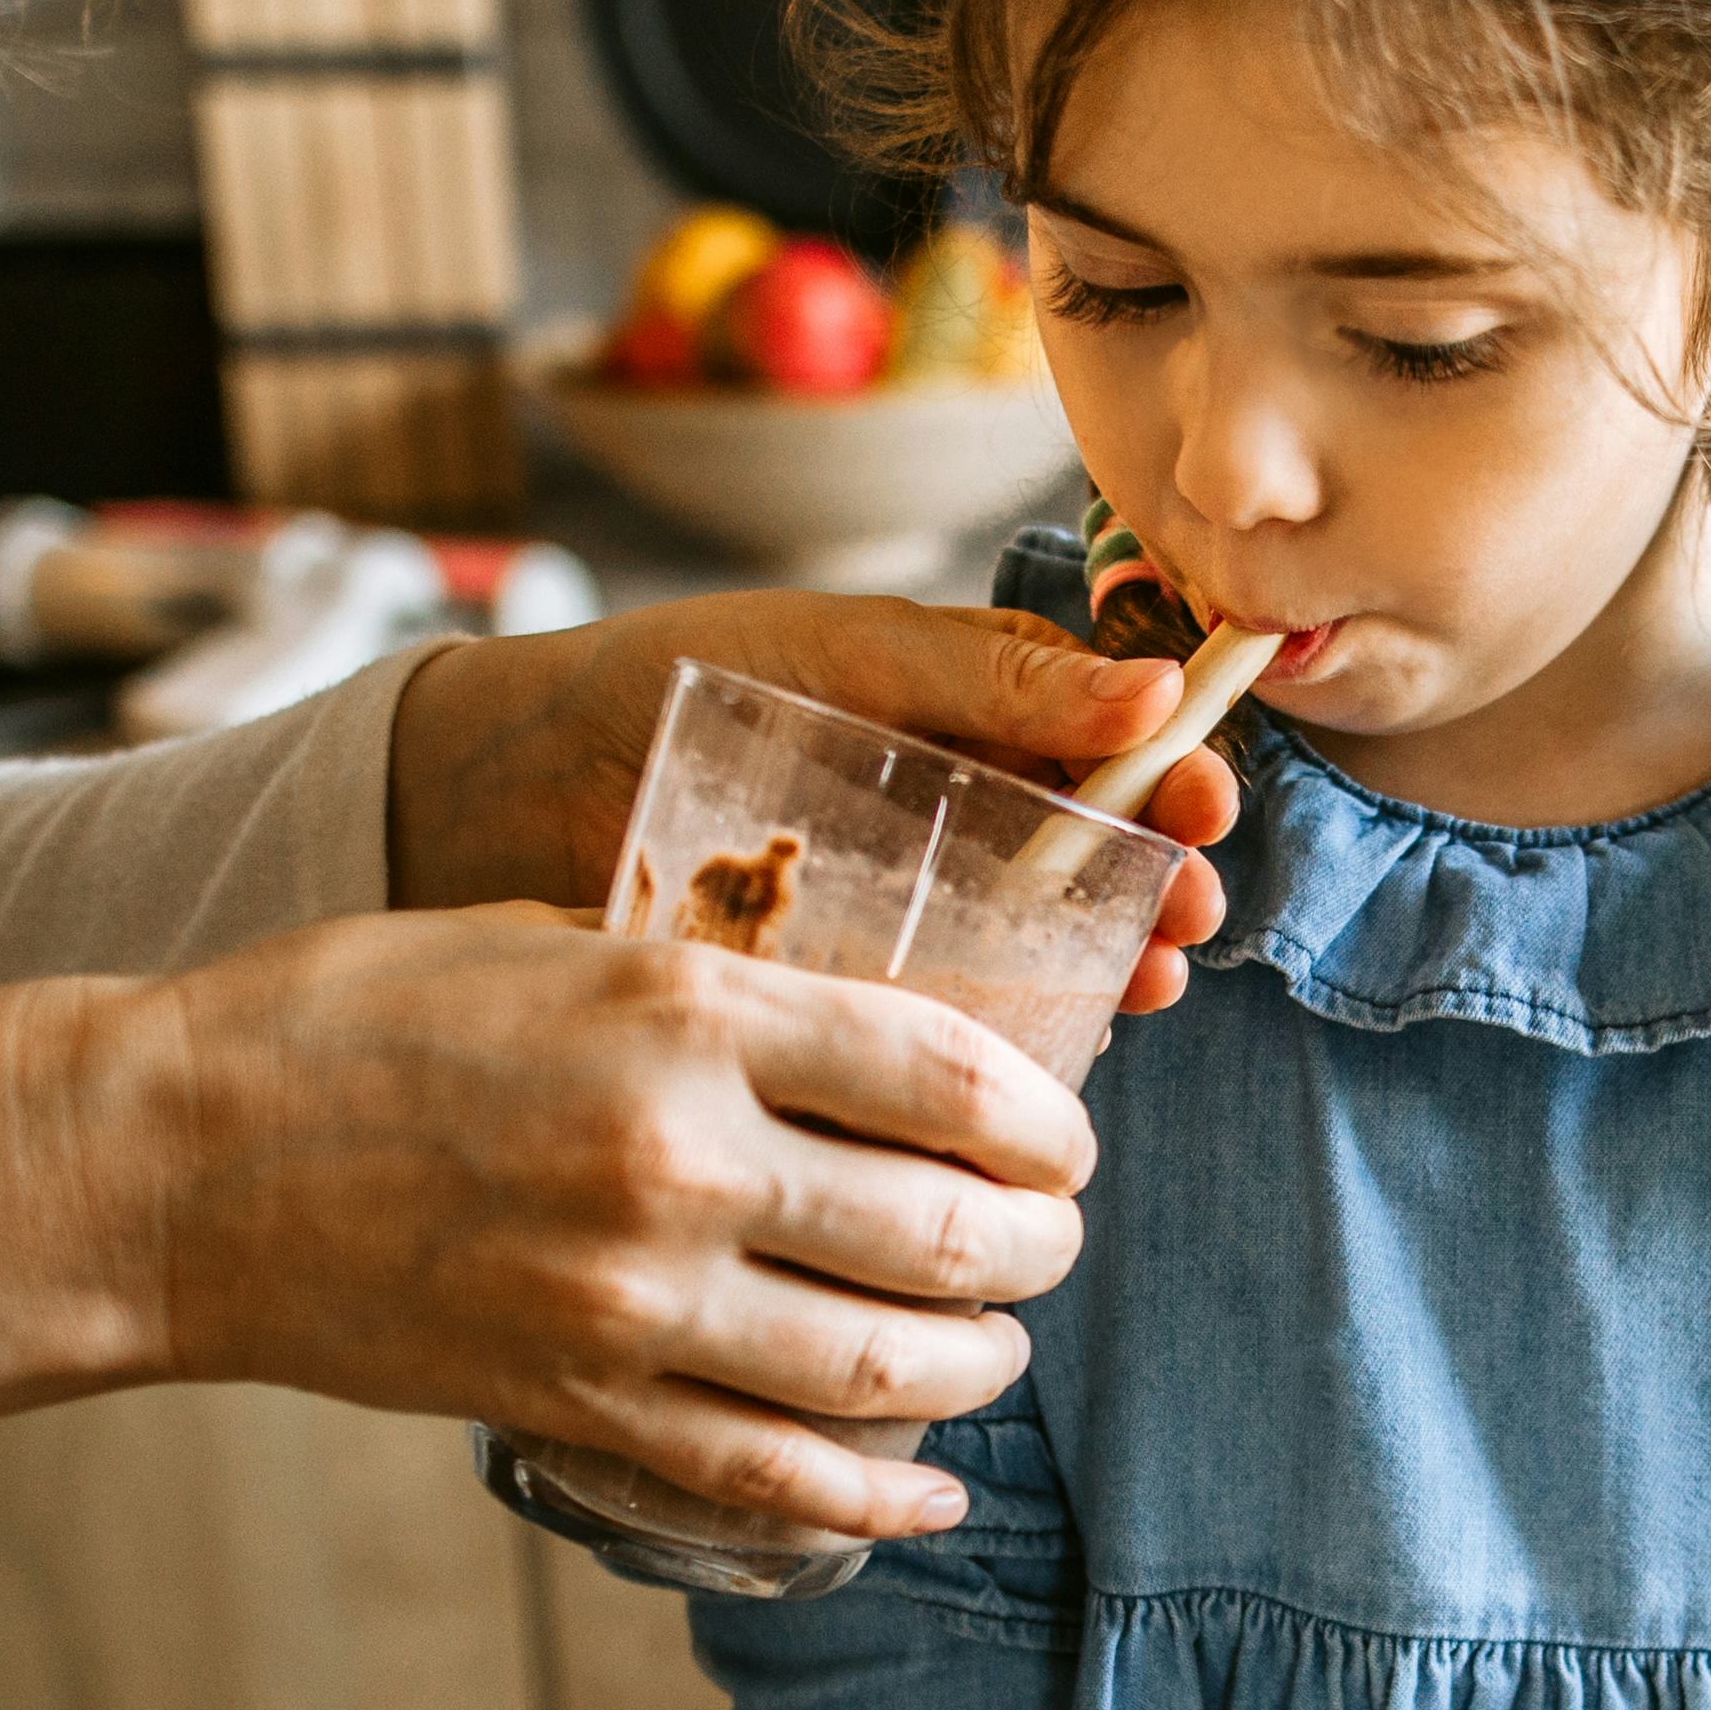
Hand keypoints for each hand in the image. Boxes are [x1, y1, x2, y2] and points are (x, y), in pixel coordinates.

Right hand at [0, 913, 1086, 1533]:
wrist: (174, 1162)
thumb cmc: (349, 1017)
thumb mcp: (549, 936)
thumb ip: (710, 979)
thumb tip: (859, 1024)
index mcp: (684, 1009)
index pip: (948, 1072)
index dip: (1044, 1118)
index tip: (1062, 1136)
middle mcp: (678, 1157)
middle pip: (946, 1230)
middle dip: (1036, 1247)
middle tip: (1047, 1241)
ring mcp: (629, 1296)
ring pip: (885, 1366)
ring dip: (979, 1365)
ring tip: (996, 1345)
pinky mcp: (574, 1402)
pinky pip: (770, 1472)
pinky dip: (877, 1495)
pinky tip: (929, 1492)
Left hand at [390, 596, 1239, 1010]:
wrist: (504, 780)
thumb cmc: (675, 676)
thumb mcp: (847, 650)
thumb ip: (991, 672)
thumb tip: (1157, 677)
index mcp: (963, 719)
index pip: (1103, 743)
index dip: (1168, 773)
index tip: (1206, 803)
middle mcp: (947, 821)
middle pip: (1091, 857)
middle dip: (1156, 883)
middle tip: (1188, 914)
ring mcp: (898, 913)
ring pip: (1036, 947)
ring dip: (1107, 966)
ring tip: (1147, 986)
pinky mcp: (838, 998)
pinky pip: (938, 1029)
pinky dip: (1000, 1044)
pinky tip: (1042, 1059)